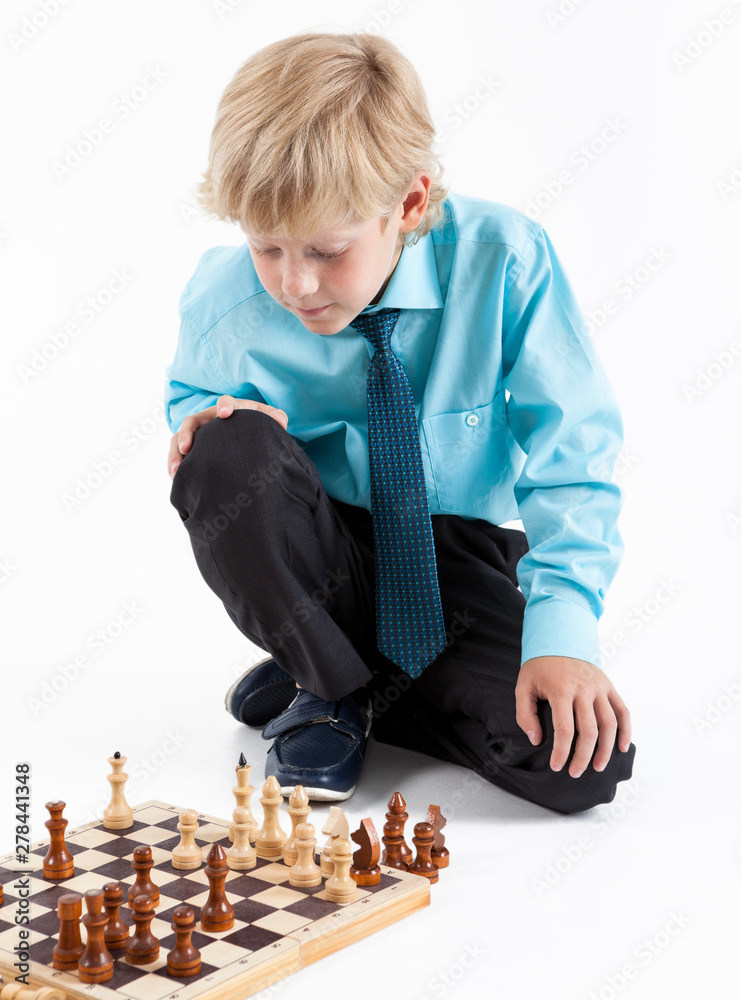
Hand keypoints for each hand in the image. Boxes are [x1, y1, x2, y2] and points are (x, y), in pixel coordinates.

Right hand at [167, 395, 287, 478]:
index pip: (225, 402)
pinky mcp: (190, 447)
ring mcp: (197, 433)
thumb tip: (282, 422)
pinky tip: (176, 478)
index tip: (224, 413)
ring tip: (176, 471)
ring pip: (178, 439)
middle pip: (192, 421)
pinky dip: (174, 464)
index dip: (224, 405)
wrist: (243, 433)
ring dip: (175, 453)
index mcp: (229, 409)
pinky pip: (177, 453)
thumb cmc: (254, 423)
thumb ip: (274, 417)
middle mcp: (208, 418)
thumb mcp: (265, 418)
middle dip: (187, 433)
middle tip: (187, 447)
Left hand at [515, 655, 630, 777]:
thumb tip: (537, 740)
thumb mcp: (523, 686)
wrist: (559, 639)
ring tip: (598, 767)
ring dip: (606, 749)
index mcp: (561, 690)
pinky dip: (626, 730)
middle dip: (583, 756)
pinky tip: (622, 747)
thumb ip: (525, 714)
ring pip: (609, 724)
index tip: (556, 766)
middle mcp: (584, 689)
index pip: (565, 728)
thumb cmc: (539, 667)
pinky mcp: (609, 686)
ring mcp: (600, 687)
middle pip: (589, 730)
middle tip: (575, 773)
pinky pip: (623, 710)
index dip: (561, 751)